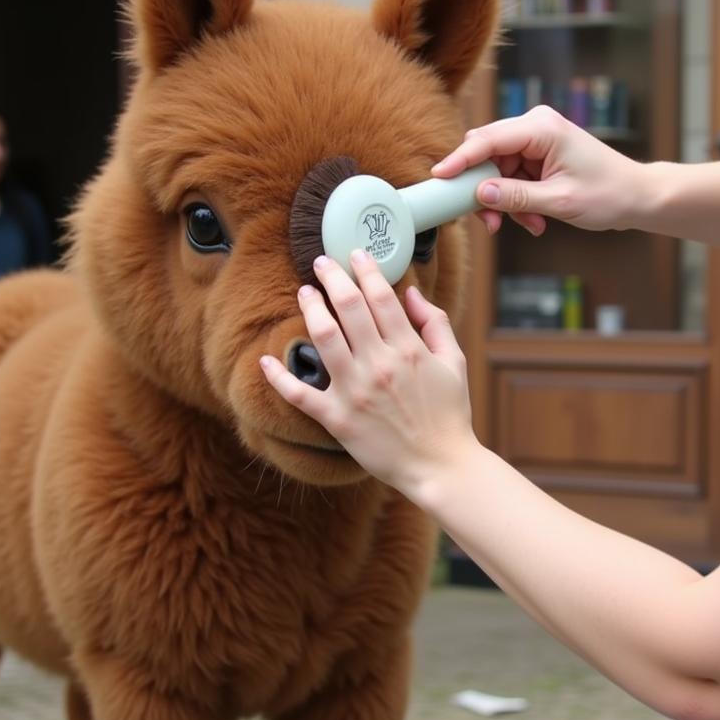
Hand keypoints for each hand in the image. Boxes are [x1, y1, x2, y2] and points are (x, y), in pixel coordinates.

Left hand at [260, 251, 477, 496]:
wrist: (441, 465)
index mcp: (408, 349)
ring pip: (323, 338)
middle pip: (348, 308)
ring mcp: (355, 392)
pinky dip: (279, 377)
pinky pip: (299, 395)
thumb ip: (435, 323)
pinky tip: (266, 360)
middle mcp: (379, 365)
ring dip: (310, 309)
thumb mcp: (454, 362)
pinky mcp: (337, 420)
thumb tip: (411, 293)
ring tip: (305, 292)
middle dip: (332, 278)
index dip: (366, 269)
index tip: (355, 254)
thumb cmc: (450, 414)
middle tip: (321, 262)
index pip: (381, 297)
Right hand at [433, 105, 647, 235]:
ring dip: (506, 201)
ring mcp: (537, 140)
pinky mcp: (539, 155)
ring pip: (498, 170)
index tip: (439, 177)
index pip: (487, 140)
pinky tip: (535, 219)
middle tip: (491, 222)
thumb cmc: (607, 194)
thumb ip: (515, 197)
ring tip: (529, 223)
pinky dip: (518, 200)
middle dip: (486, 189)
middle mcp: (535, 127)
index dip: (460, 160)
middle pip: (487, 154)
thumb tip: (480, 193)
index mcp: (540, 128)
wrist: (636, 197)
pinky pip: (513, 177)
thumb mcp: (558, 202)